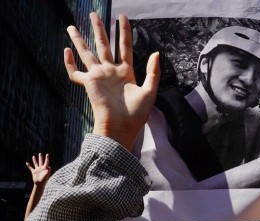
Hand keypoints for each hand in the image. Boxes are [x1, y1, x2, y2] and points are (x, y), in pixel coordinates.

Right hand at [26, 153, 50, 185]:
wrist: (40, 184)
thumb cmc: (44, 179)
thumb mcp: (47, 174)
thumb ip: (48, 170)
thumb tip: (48, 166)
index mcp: (45, 168)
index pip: (46, 162)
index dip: (47, 158)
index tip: (47, 154)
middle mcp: (41, 168)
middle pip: (41, 161)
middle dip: (40, 157)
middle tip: (40, 153)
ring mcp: (37, 170)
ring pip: (35, 163)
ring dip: (34, 160)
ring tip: (33, 156)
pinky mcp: (34, 172)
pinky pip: (31, 168)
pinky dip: (28, 165)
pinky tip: (27, 163)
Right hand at [64, 12, 159, 149]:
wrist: (121, 128)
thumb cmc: (136, 114)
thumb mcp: (150, 91)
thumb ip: (154, 72)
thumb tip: (156, 52)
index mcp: (126, 72)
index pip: (125, 47)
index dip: (124, 32)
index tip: (123, 17)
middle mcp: (111, 72)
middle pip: (104, 45)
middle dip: (99, 30)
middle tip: (94, 15)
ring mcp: (99, 77)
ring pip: (87, 53)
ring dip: (80, 40)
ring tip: (72, 25)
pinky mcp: (89, 84)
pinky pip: (75, 72)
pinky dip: (69, 63)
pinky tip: (66, 51)